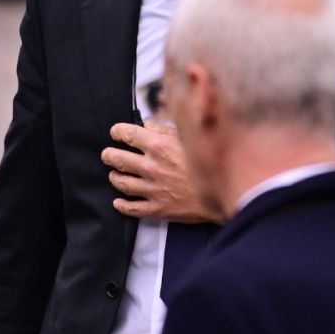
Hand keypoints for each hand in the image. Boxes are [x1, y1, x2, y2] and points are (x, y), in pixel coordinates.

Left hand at [102, 121, 218, 222]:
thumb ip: (167, 130)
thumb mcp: (192, 139)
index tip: (116, 133)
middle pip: (117, 159)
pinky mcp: (157, 208)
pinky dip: (121, 205)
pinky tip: (119, 202)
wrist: (226, 193)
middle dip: (109, 155)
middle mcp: (151, 167)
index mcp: (160, 146)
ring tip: (115, 175)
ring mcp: (152, 189)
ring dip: (114, 177)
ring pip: (120, 183)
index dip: (118, 132)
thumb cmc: (212, 163)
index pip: (127, 134)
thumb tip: (148, 124)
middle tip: (108, 155)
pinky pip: (131, 208)